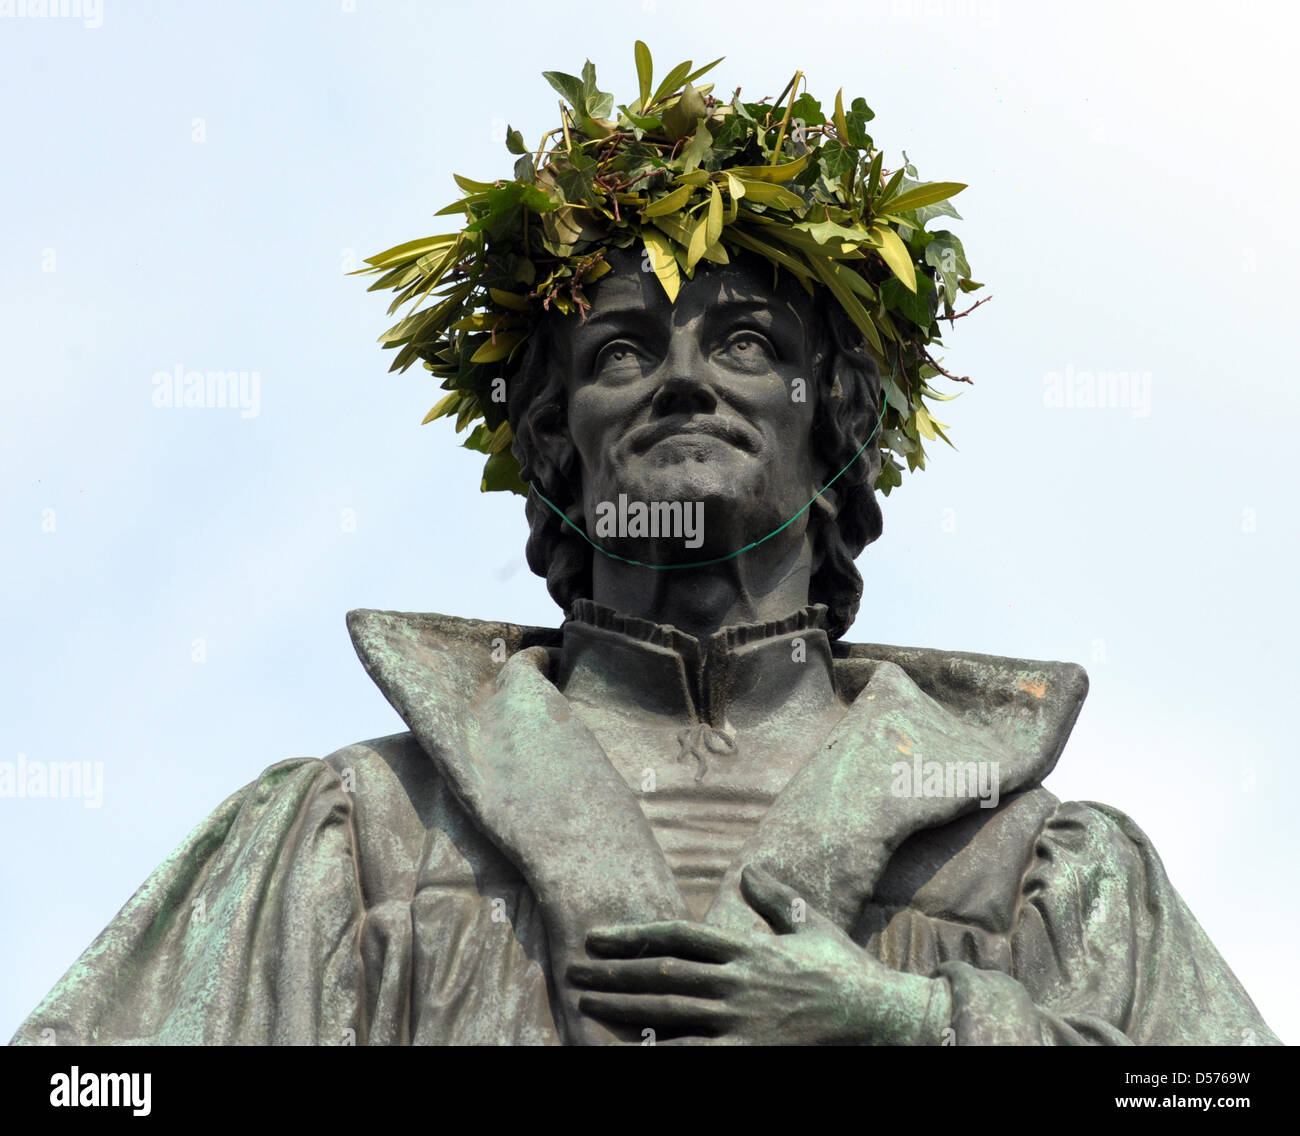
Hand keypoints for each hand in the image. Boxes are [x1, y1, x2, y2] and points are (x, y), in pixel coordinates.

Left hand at [568, 866, 949, 1043]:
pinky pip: (697, 1056)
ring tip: (588, 1003)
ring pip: (671, 1014)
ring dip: (625, 1009)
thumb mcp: (811, 925)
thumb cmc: (846, 969)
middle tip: (574, 970)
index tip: (600, 936)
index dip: (635, 935)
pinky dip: (664, 1054)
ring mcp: (744, 1020)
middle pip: (663, 975)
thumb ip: (775, 898)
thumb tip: (749, 870)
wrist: (882, 1015)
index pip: (678, 937)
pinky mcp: (753, 1053)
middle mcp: (739, 981)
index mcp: (747, 949)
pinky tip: (635, 1053)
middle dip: (613, 973)